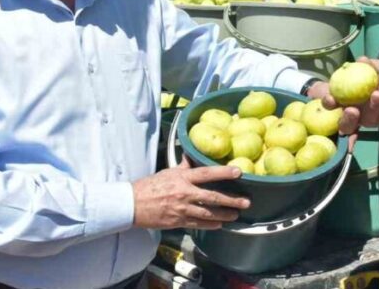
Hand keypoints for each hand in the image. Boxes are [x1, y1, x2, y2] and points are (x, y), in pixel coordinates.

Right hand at [132, 160, 248, 229]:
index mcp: (182, 178)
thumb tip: (192, 154)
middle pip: (212, 197)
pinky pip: (198, 224)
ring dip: (224, 215)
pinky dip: (211, 225)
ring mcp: (182, 209)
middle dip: (231, 200)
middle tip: (246, 201)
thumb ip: (184, 166)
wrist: (132, 204)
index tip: (238, 172)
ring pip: (208, 214)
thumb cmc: (149, 186)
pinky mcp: (178, 221)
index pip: (207, 173)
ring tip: (236, 215)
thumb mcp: (168, 172)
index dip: (224, 172)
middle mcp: (184, 193)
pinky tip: (219, 224)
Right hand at [320, 57, 378, 134]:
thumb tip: (361, 60)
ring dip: (369, 108)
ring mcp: (370, 116)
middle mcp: (356, 110)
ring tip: (375, 93)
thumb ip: (369, 64)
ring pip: (364, 121)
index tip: (330, 98)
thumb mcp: (377, 66)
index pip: (333, 103)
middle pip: (345, 123)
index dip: (328, 102)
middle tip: (351, 110)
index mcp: (347, 97)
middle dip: (345, 119)